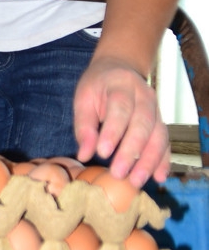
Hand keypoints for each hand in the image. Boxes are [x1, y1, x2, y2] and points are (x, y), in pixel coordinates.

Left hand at [73, 54, 169, 187]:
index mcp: (121, 86)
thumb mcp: (84, 98)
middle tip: (118, 173)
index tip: (102, 153)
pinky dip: (164, 160)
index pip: (120, 108)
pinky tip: (158, 177)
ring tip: (136, 181)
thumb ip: (84, 126)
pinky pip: (166, 142)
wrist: (119, 68)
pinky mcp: (161, 123)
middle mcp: (144, 97)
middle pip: (142, 124)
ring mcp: (156, 110)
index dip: (113, 131)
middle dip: (131, 151)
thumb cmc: (98, 86)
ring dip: (149, 160)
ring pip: (158, 135)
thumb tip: (84, 154)